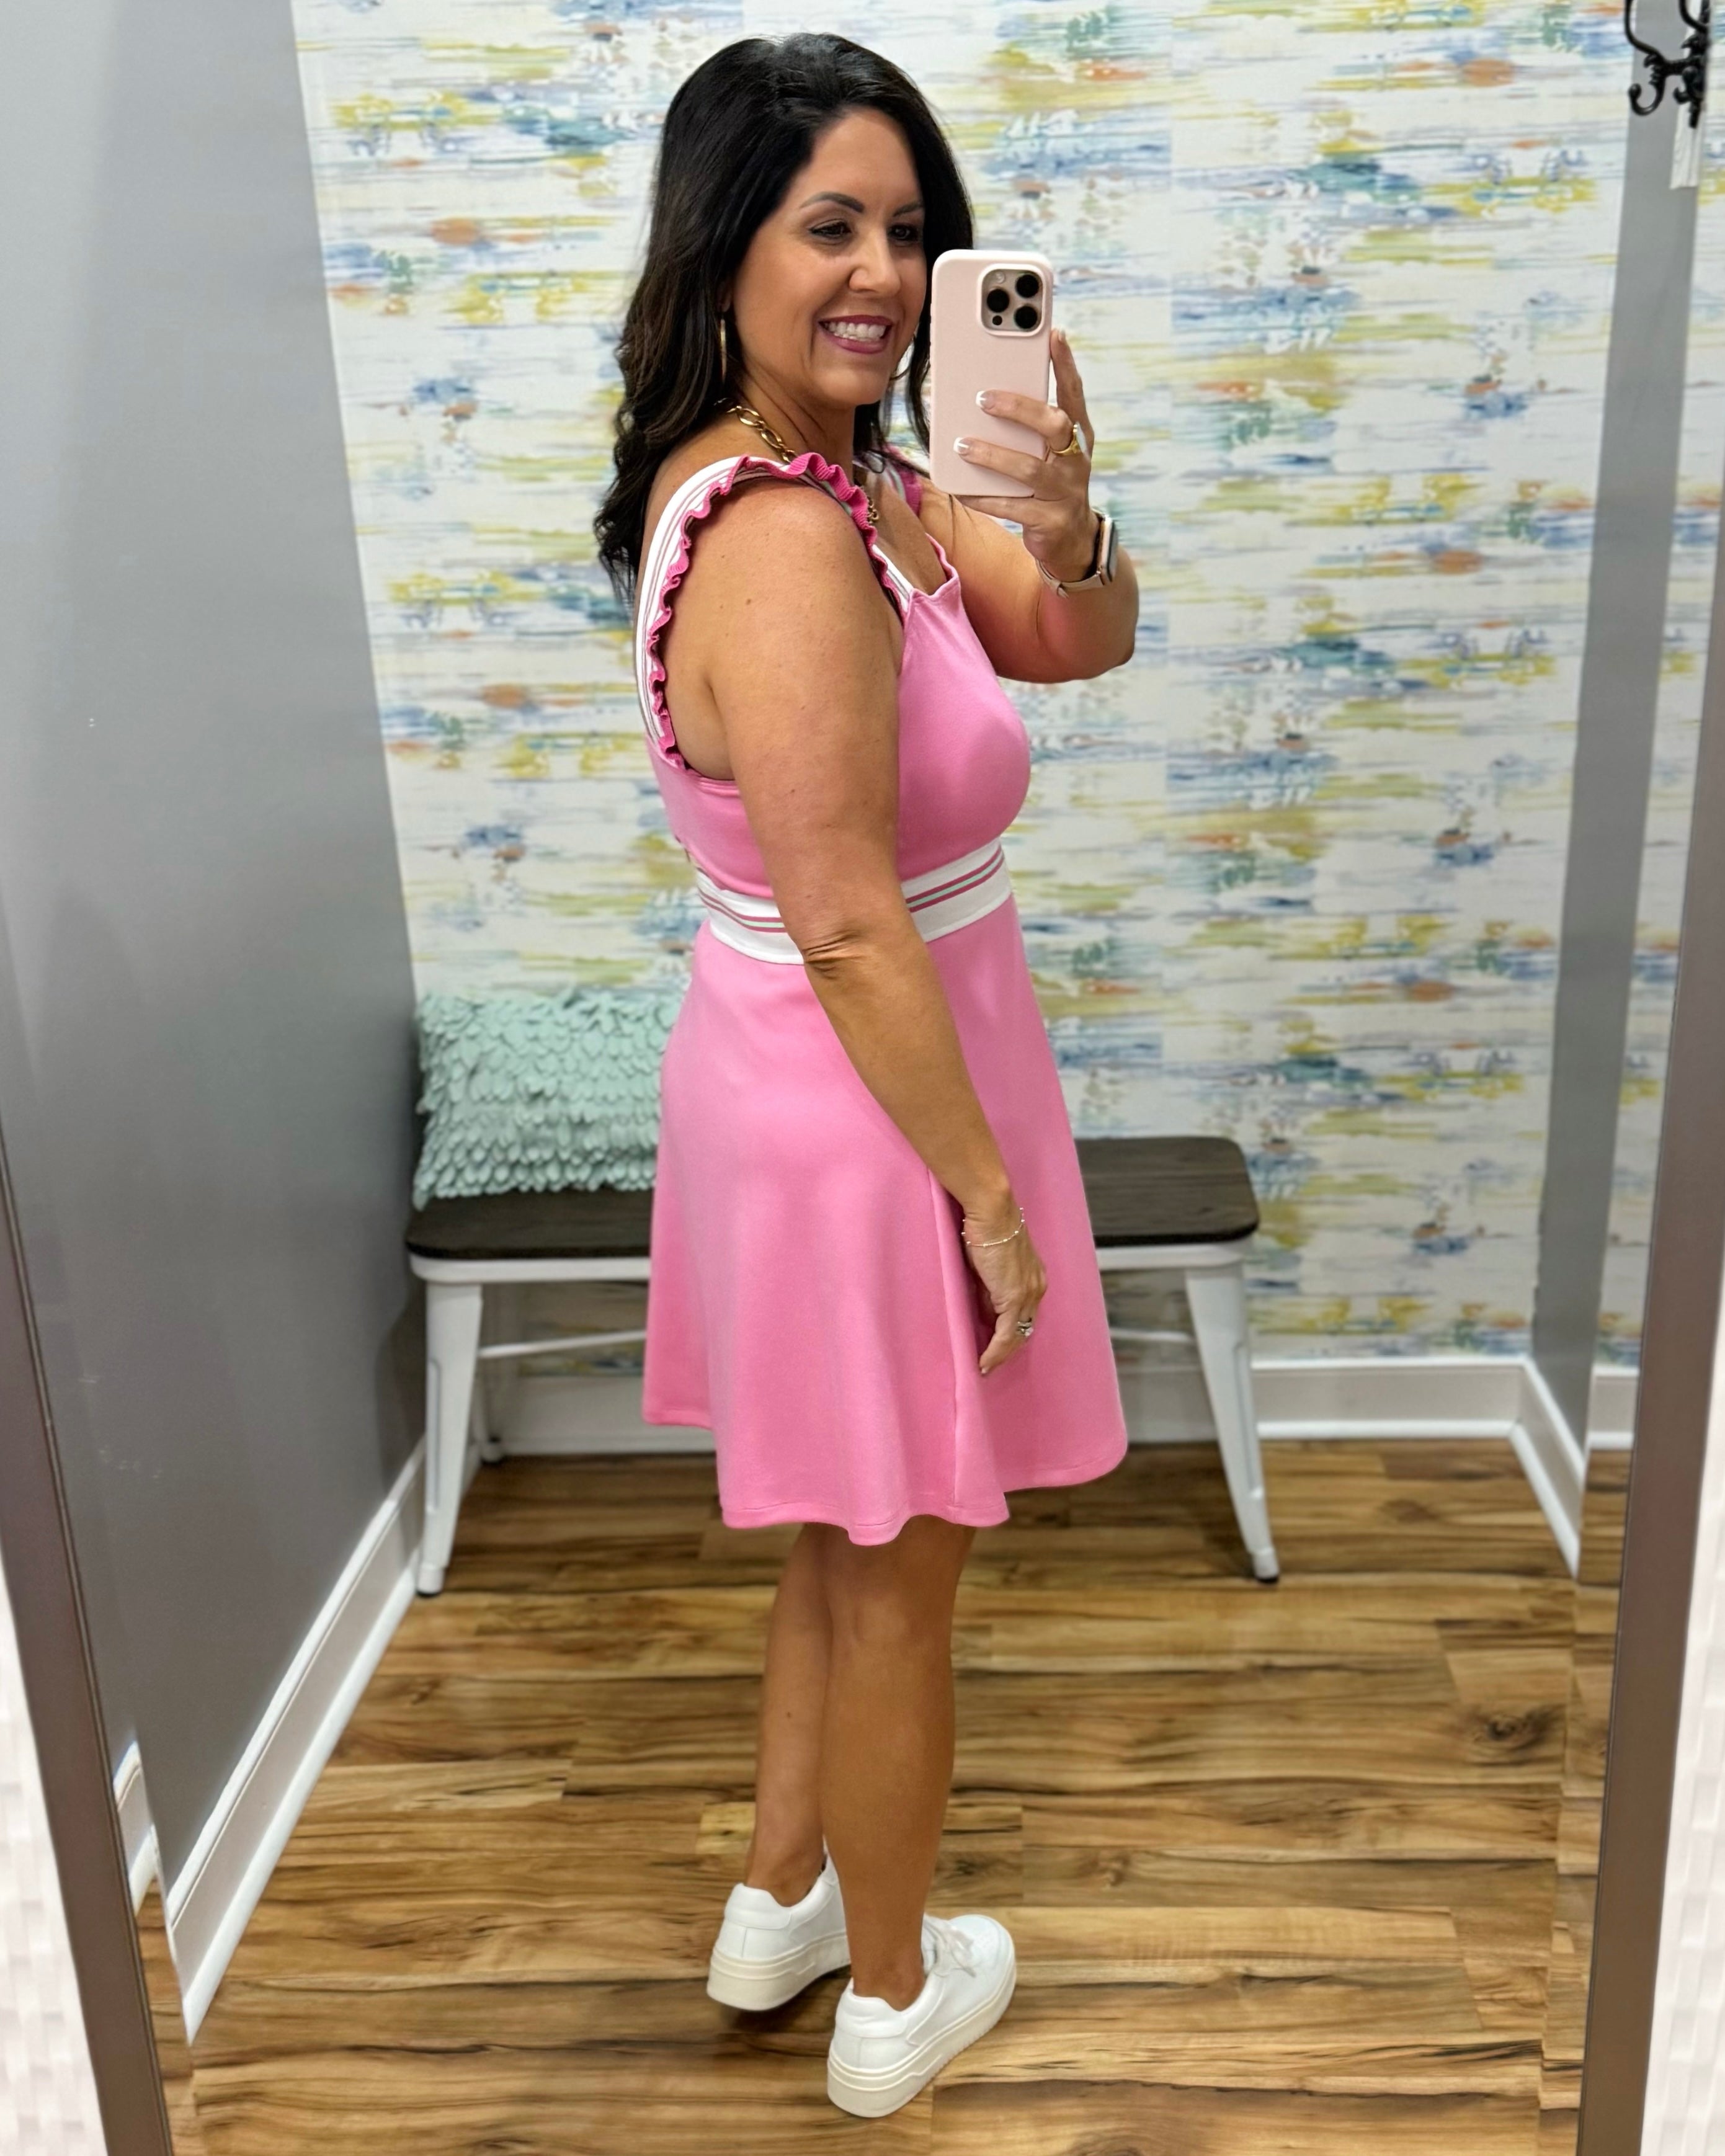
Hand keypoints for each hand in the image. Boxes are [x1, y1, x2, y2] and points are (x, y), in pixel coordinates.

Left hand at [955, 326, 1098, 583]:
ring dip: (992, 455)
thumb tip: (986, 392)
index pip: (1074, 394)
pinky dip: (984, 497)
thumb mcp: (1050, 452)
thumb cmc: (1052, 484)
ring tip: (962, 445)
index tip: (1054, 334)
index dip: (1066, 364)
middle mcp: (1076, 460)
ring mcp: (1065, 492)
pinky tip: (962, 490)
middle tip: (984, 398)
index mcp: (1079, 435)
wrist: (1071, 541)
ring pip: (1029, 468)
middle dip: (1019, 409)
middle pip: (1055, 425)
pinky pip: (1012, 507)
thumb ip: (1031, 426)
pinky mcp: (1049, 521)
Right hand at [959, 1200, 1047, 1376]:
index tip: (997, 1346)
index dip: (1011, 1333)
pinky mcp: (1014, 1298)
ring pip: (1017, 1335)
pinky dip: (995, 1351)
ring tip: (985, 1368)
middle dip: (1008, 1349)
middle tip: (991, 1364)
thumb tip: (986, 1310)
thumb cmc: (986, 1228)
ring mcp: (1028, 1294)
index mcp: (1034, 1277)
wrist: (992, 1212)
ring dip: (1001, 1355)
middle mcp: (1036, 1287)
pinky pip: (1005, 1334)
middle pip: (1024, 1328)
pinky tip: (984, 1362)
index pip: (1025, 1314)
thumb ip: (990, 1287)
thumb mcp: (990, 1264)